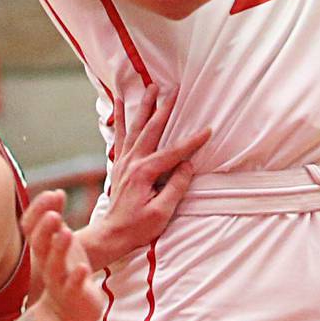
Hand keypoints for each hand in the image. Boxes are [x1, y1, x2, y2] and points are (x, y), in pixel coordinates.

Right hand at [27, 191, 104, 320]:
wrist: (67, 313)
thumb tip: (56, 192)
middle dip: (45, 229)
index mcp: (42, 249)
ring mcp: (59, 281)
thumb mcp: (60, 244)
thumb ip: (56, 221)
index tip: (54, 194)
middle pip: (39, 245)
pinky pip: (73, 287)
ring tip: (66, 233)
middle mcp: (46, 264)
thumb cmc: (64, 272)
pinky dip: (76, 278)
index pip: (31, 228)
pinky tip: (84, 268)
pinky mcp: (74, 296)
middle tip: (54, 214)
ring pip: (54, 266)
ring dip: (58, 249)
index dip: (39, 211)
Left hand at [87, 89, 209, 265]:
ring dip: (144, 105)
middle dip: (165, 107)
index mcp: (144, 173)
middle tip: (174, 89)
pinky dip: (120, 117)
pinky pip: (120, 134)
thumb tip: (188, 166)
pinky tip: (120, 102)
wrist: (111, 234)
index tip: (208, 130)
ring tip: (150, 86)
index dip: (193, 141)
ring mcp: (124, 161)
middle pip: (151, 129)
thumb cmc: (137, 227)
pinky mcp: (120, 163)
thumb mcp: (162, 212)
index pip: (174, 152)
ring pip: (135, 126)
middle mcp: (132, 161)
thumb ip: (176, 187)